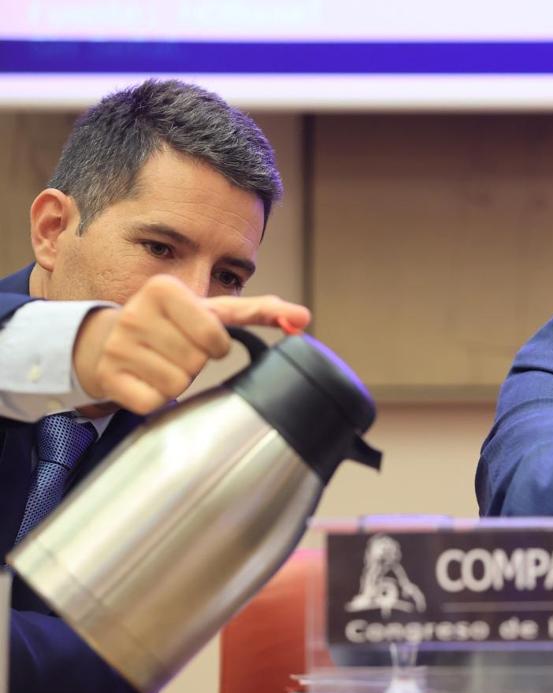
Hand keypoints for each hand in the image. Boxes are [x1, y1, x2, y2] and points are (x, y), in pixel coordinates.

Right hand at [71, 274, 311, 414]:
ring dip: (178, 380)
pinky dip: (157, 397)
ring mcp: (117, 346)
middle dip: (196, 362)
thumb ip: (263, 310)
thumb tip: (305, 317)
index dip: (217, 344)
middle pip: (196, 362)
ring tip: (163, 363)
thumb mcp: (216, 310)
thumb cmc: (176, 323)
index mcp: (164, 290)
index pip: (215, 336)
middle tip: (180, 351)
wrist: (110, 339)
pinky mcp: (107, 376)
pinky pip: (152, 402)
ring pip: (176, 384)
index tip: (205, 338)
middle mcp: (135, 312)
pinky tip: (146, 379)